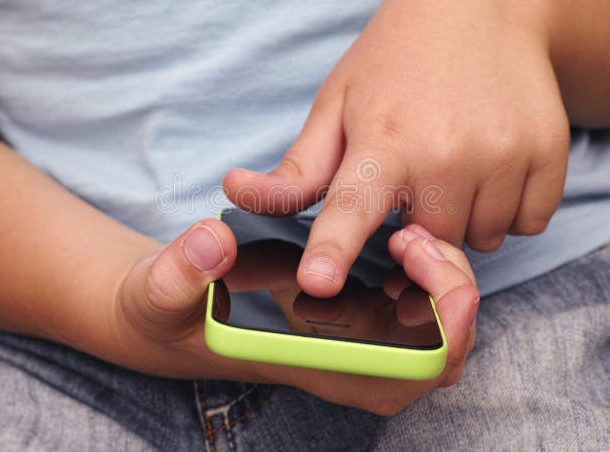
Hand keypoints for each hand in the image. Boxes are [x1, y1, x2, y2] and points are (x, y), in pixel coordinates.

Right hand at [107, 219, 477, 414]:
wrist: (176, 310)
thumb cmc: (172, 311)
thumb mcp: (160, 292)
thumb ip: (178, 272)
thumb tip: (212, 243)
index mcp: (311, 368)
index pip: (402, 377)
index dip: (442, 334)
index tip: (440, 278)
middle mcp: (345, 363)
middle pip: (440, 352)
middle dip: (449, 292)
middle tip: (412, 237)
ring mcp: (355, 340)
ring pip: (439, 325)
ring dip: (442, 276)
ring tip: (406, 231)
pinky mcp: (356, 313)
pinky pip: (420, 301)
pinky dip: (427, 268)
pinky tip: (398, 232)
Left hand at [223, 0, 569, 296]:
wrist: (483, 8)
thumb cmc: (395, 61)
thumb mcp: (338, 104)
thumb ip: (298, 168)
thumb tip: (236, 192)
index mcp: (383, 139)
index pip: (351, 207)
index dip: (333, 249)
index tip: (318, 282)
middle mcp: (445, 151)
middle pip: (428, 245)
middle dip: (418, 226)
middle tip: (417, 171)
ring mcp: (503, 153)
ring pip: (481, 240)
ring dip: (465, 217)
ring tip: (456, 159)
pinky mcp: (549, 153)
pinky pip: (528, 222)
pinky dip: (510, 206)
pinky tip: (493, 161)